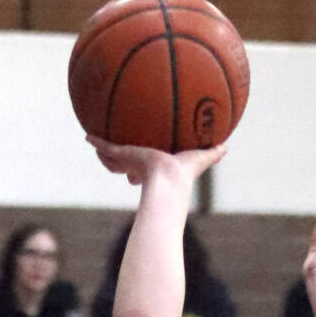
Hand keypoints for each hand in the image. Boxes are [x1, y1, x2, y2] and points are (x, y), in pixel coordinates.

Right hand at [87, 136, 225, 189]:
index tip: (141, 168)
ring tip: (95, 144)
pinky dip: (97, 143)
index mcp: (156, 171)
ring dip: (105, 153)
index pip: (148, 170)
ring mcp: (130, 165)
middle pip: (127, 165)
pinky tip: (87, 136)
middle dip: (121, 162)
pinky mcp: (122, 158)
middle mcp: (141, 170)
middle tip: (117, 155)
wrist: (167, 180)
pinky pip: (106, 149)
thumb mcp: (200, 158)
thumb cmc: (185, 173)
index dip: (143, 170)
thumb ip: (212, 154)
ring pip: (113, 160)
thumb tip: (227, 147)